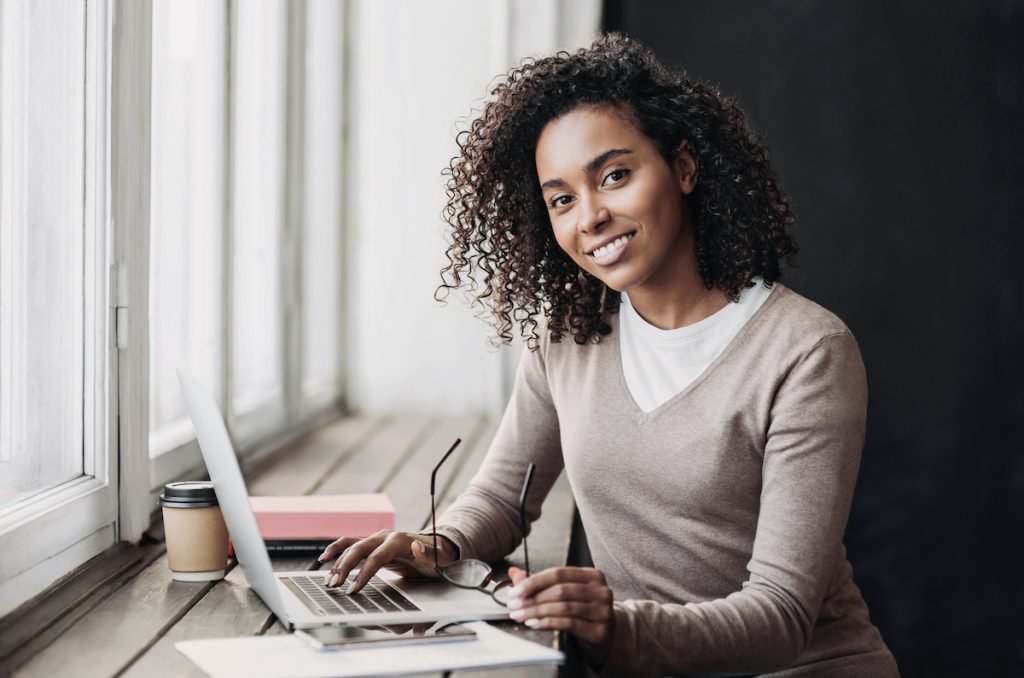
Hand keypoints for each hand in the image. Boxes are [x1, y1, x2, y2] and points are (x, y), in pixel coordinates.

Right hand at [317, 530, 457, 592]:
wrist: (436, 547)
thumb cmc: (437, 556)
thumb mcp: (438, 559)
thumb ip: (428, 554)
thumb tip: (417, 546)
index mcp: (398, 541)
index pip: (376, 557)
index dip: (364, 573)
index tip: (353, 589)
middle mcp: (384, 536)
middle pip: (359, 550)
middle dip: (345, 567)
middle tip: (334, 585)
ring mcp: (377, 538)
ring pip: (352, 546)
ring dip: (338, 562)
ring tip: (328, 580)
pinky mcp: (372, 544)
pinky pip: (351, 544)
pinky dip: (337, 549)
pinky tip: (324, 559)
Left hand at [505, 566, 614, 665]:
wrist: (608, 638)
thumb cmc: (583, 613)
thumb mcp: (566, 595)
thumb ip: (541, 584)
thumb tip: (514, 573)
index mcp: (593, 576)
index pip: (559, 573)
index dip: (534, 581)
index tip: (515, 591)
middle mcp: (602, 591)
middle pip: (560, 590)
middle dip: (532, 598)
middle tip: (514, 605)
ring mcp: (604, 611)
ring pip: (563, 607)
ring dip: (537, 611)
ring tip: (520, 615)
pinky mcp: (600, 631)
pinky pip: (569, 623)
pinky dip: (548, 623)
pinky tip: (534, 623)